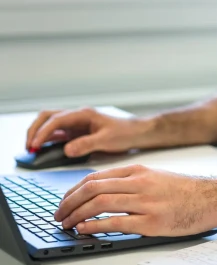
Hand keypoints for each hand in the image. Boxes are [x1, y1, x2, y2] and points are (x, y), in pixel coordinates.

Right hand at [26, 108, 155, 156]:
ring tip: (33, 149)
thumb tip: (67, 150)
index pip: (56, 120)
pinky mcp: (80, 132)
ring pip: (51, 125)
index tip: (35, 145)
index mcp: (83, 114)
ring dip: (40, 135)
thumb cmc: (126, 133)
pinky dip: (49, 140)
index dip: (43, 132)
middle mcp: (78, 117)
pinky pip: (60, 134)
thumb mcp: (107, 140)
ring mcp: (78, 124)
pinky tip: (45, 150)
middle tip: (29, 146)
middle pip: (48, 117)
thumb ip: (86, 144)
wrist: (139, 133)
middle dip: (35, 130)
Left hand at [53, 165, 216, 236]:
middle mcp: (140, 184)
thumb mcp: (157, 177)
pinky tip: (85, 229)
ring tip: (67, 224)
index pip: (96, 177)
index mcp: (139, 172)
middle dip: (69, 203)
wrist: (213, 198)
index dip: (73, 190)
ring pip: (100, 203)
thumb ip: (132, 182)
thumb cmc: (187, 191)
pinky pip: (117, 222)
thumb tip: (104, 194)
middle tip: (59, 215)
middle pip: (93, 188)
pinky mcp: (153, 222)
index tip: (64, 201)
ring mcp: (146, 203)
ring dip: (77, 214)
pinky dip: (96, 225)